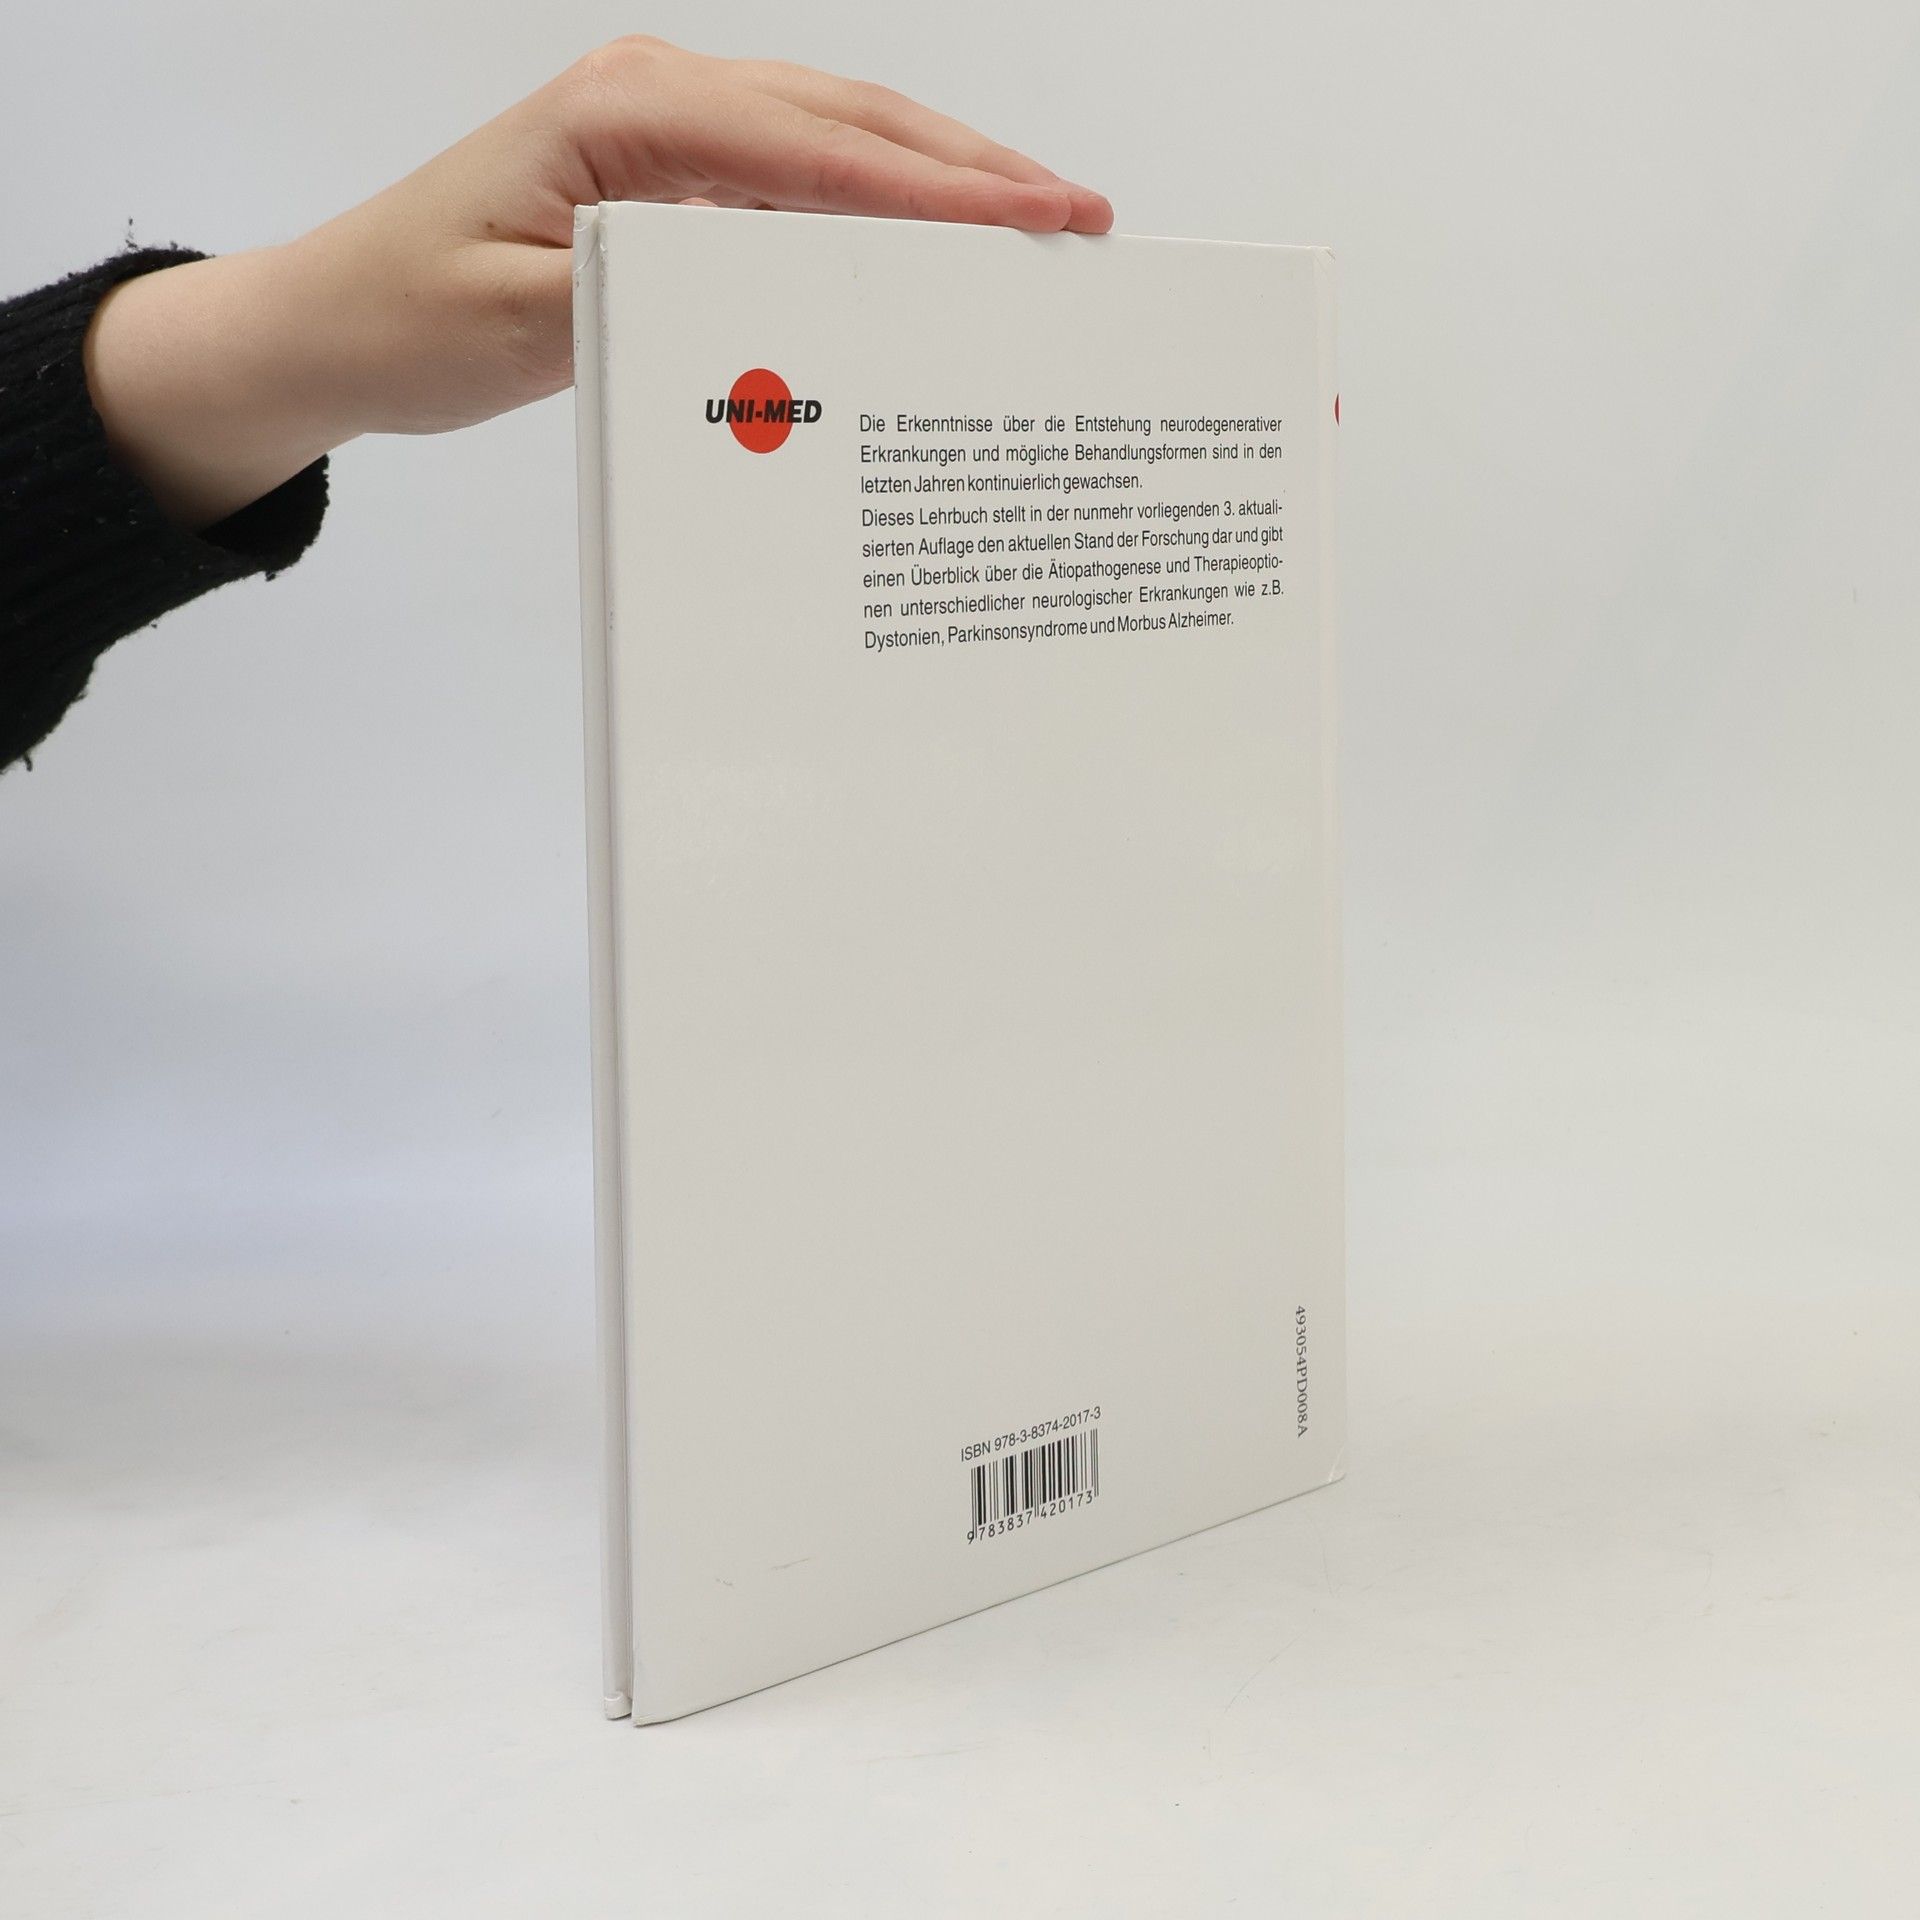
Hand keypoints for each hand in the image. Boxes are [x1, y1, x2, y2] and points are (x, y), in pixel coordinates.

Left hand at [84, 38, 1113, 528]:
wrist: (331, 320)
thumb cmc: (406, 315)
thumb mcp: (519, 324)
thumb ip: (649, 298)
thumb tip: (774, 300)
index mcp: (625, 115)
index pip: (819, 150)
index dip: (941, 188)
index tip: (1040, 216)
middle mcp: (657, 98)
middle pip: (853, 122)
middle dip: (976, 167)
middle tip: (1082, 214)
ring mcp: (667, 133)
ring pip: (837, 142)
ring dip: (941, 180)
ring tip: (1041, 224)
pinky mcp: (670, 180)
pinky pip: (800, 183)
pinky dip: (879, 209)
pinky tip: (933, 249)